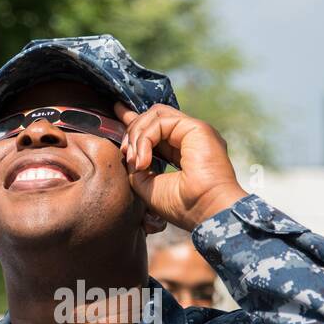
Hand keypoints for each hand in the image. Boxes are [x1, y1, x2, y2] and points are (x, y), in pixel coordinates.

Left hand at [114, 102, 247, 230]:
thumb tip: (129, 155)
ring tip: (135, 160)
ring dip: (138, 135)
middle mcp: (190, 138)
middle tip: (125, 152)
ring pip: (156, 114)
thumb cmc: (184, 206)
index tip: (117, 112)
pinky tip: (143, 161)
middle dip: (132, 128)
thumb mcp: (149, 187)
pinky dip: (146, 139)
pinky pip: (161, 122)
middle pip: (154, 116)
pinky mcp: (197, 128)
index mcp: (183, 150)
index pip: (157, 127)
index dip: (135, 120)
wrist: (206, 211)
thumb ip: (137, 168)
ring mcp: (195, 131)